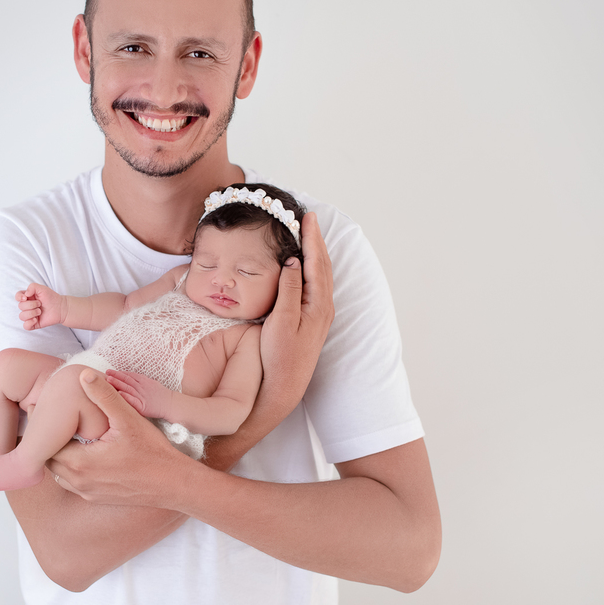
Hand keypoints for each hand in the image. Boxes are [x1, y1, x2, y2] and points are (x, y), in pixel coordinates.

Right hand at [16, 282, 64, 329]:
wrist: (60, 307)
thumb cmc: (51, 298)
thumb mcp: (42, 288)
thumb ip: (32, 287)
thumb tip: (25, 295)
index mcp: (28, 297)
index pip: (17, 297)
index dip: (19, 297)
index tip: (25, 297)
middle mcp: (27, 306)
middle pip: (20, 306)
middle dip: (31, 305)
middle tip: (40, 304)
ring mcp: (30, 316)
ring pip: (22, 316)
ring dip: (31, 313)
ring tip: (40, 311)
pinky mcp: (33, 324)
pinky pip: (25, 326)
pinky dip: (29, 323)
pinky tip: (36, 319)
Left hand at [46, 369, 185, 507]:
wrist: (173, 484)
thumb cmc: (152, 452)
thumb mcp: (127, 419)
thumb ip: (104, 396)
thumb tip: (83, 374)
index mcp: (80, 462)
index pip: (47, 445)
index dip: (43, 429)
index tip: (41, 412)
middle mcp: (79, 481)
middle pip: (50, 460)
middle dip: (50, 442)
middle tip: (51, 422)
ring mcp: (88, 492)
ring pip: (60, 474)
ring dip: (60, 456)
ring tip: (67, 436)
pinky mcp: (97, 498)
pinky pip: (74, 483)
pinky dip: (72, 469)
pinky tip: (84, 453)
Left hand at [105, 369, 173, 419]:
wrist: (172, 404)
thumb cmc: (160, 395)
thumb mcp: (150, 383)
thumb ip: (139, 381)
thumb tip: (126, 377)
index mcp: (143, 381)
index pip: (129, 375)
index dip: (119, 373)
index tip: (109, 371)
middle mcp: (142, 387)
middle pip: (127, 380)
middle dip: (116, 376)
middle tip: (106, 373)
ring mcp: (142, 396)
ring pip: (129, 388)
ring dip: (118, 384)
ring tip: (109, 380)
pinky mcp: (143, 407)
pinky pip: (134, 401)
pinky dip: (127, 397)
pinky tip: (119, 394)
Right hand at [258, 211, 334, 414]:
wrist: (284, 386)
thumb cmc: (279, 357)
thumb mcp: (281, 320)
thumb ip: (290, 289)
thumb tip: (295, 261)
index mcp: (317, 304)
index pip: (315, 262)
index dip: (311, 238)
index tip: (307, 217)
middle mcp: (324, 306)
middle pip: (323, 265)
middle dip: (316, 240)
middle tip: (309, 218)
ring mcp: (321, 314)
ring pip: (322, 274)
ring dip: (316, 252)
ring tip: (309, 235)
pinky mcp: (314, 320)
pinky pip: (317, 284)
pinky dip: (314, 267)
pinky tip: (307, 265)